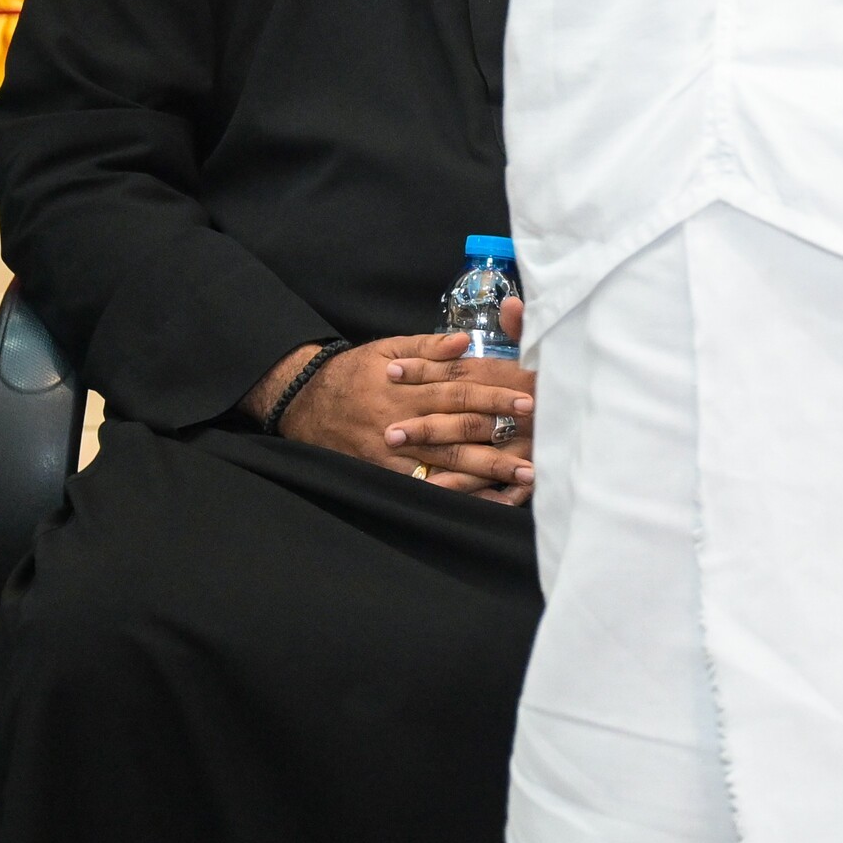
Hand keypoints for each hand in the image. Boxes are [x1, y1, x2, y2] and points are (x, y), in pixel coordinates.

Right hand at [262, 314, 535, 503]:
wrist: (303, 403)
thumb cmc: (352, 372)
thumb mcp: (385, 349)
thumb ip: (426, 348)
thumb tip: (464, 342)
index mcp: (407, 387)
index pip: (459, 391)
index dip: (495, 396)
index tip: (528, 401)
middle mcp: (402, 420)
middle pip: (459, 429)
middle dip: (500, 435)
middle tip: (539, 441)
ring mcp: (392, 451)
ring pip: (446, 461)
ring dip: (486, 470)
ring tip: (522, 477)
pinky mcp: (383, 473)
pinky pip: (423, 486)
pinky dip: (453, 493)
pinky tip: (482, 500)